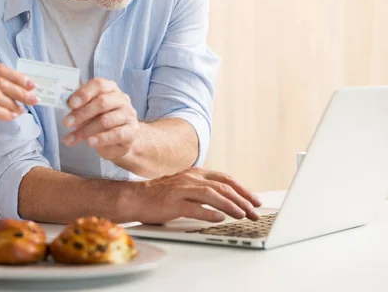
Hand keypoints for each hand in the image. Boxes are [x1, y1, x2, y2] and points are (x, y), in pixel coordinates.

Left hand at [61, 78, 139, 160]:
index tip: (71, 104)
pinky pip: (116, 134)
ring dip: (85, 130)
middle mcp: (122, 99)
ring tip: (71, 138)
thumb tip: (66, 106)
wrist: (120, 141)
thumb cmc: (101, 121)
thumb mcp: (89, 112)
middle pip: (102, 102)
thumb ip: (79, 107)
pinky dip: (101, 139)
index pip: (98, 84)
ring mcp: (129, 115)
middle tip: (66, 123)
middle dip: (81, 114)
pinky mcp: (132, 131)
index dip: (84, 93)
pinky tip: (90, 143)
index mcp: (110, 89)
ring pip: (106, 120)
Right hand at [127, 168, 262, 223]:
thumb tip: (228, 200)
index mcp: (195, 173)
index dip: (243, 189)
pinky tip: (219, 218)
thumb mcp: (185, 185)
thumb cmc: (161, 195)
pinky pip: (194, 207)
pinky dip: (209, 212)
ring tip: (242, 214)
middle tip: (254, 211)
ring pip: (211, 195)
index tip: (255, 200)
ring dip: (230, 205)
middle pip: (222, 187)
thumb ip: (204, 189)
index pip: (225, 179)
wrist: (136, 197)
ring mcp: (181, 190)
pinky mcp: (172, 203)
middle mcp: (190, 179)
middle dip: (242, 200)